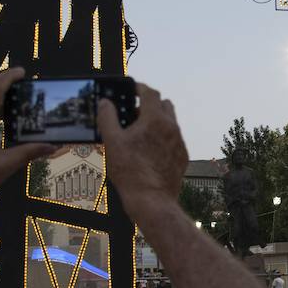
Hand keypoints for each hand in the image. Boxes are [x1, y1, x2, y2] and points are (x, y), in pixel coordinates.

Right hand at [98, 83, 187, 215]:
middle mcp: (171, 127)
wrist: (152, 200)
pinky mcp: (182, 156)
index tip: (133, 89)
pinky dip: (163, 138)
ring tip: (141, 133)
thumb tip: (105, 103)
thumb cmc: (130, 171)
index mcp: (155, 119)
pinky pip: (174, 139)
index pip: (150, 93)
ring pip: (171, 122)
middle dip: (150, 104)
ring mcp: (179, 142)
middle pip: (164, 104)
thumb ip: (107, 118)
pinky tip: (150, 150)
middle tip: (135, 113)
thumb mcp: (111, 142)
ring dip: (157, 121)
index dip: (140, 88)